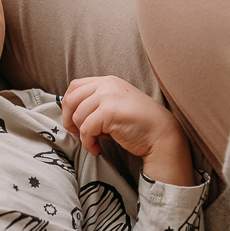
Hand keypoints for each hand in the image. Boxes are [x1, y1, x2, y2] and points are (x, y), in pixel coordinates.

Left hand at [62, 76, 194, 185]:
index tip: (73, 121)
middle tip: (78, 134)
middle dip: (69, 120)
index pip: (75, 86)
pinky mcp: (109, 112)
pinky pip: (86, 130)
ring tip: (95, 142)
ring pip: (77, 117)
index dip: (68, 105)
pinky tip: (97, 149)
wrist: (161, 134)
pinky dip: (88, 143)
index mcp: (108, 81)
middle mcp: (107, 85)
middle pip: (71, 100)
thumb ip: (96, 103)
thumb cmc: (138, 124)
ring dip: (82, 135)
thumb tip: (71, 115)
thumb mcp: (116, 105)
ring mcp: (108, 96)